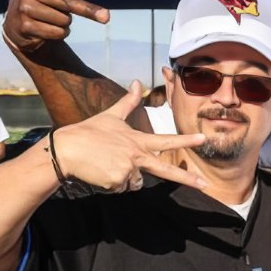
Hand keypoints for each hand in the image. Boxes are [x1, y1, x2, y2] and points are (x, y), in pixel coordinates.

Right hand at [3, 0, 109, 52]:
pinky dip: (58, 33)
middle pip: (70, 3)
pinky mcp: (25, 26)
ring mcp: (25, 7)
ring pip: (65, 21)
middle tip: (107, 17)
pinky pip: (57, 33)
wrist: (17, 21)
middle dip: (90, 11)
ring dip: (65, 23)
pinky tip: (46, 28)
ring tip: (51, 17)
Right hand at [51, 82, 206, 192]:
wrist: (65, 150)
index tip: (203, 139)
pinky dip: (113, 185)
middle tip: (205, 184)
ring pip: (136, 182)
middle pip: (166, 170)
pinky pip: (121, 188)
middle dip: (188, 179)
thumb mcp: (111, 115)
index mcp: (137, 140)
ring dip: (124, 178)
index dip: (186, 140)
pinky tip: (101, 173)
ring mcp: (128, 169)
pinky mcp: (117, 181)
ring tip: (107, 164)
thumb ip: (129, 102)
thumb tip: (137, 81)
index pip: (166, 140)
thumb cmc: (88, 132)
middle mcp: (137, 155)